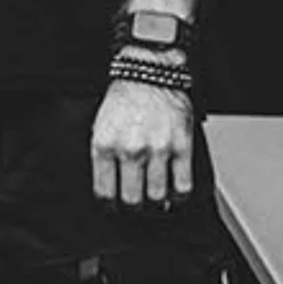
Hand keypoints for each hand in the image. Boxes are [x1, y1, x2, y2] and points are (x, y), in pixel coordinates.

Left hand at [92, 69, 195, 208]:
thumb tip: (109, 186)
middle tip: (137, 207)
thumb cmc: (123, 100)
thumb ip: (103, 157)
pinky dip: (179, 196)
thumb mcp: (99, 128)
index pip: (104, 192)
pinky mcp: (182, 147)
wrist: (149, 74)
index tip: (114, 208)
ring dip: (156, 204)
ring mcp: (157, 150)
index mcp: (104, 146)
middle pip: (132, 200)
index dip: (110, 206)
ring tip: (156, 203)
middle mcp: (130, 150)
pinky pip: (183, 185)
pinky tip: (175, 195)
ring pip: (157, 197)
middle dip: (134, 208)